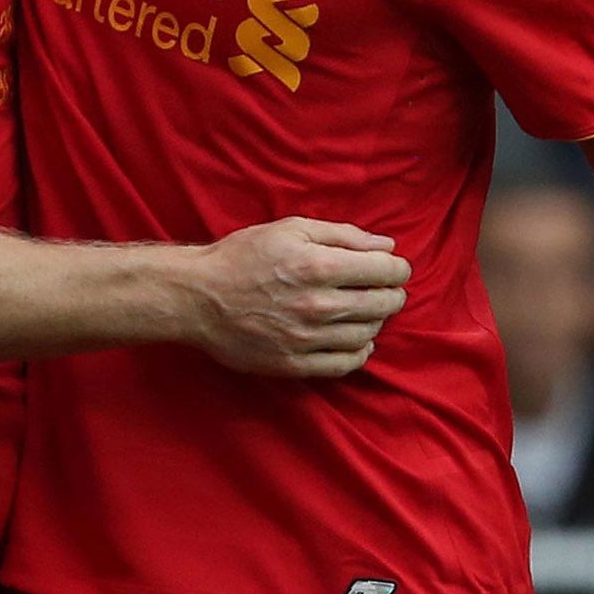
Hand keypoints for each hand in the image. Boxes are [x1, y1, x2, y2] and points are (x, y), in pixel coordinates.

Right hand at [185, 217, 409, 377]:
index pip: (385, 271)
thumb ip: (342, 234)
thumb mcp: (289, 229)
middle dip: (391, 293)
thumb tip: (386, 244)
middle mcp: (318, 305)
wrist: (197, 296)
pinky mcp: (295, 364)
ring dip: (375, 320)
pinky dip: (359, 351)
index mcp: (318, 266)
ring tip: (363, 310)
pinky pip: (346, 364)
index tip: (393, 267)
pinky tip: (354, 339)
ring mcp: (307, 338)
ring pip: (368, 334)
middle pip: (383, 304)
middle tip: (383, 288)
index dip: (397, 267)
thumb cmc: (241, 256)